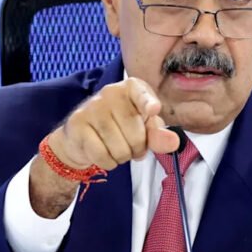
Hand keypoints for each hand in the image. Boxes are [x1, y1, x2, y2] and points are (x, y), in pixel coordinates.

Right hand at [29, 77, 179, 216]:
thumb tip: (173, 142)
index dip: (148, 103)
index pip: (142, 93)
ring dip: (122, 157)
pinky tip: (104, 154)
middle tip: (129, 145)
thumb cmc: (119, 128)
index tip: (154, 109)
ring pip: (119, 148)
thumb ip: (159, 135)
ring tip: (116, 149)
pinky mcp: (77, 124)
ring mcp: (92, 107)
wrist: (81, 137)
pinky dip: (108, 163)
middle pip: (135, 134)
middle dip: (137, 149)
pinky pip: (102, 155)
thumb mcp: (143, 129)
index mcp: (132, 88)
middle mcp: (110, 92)